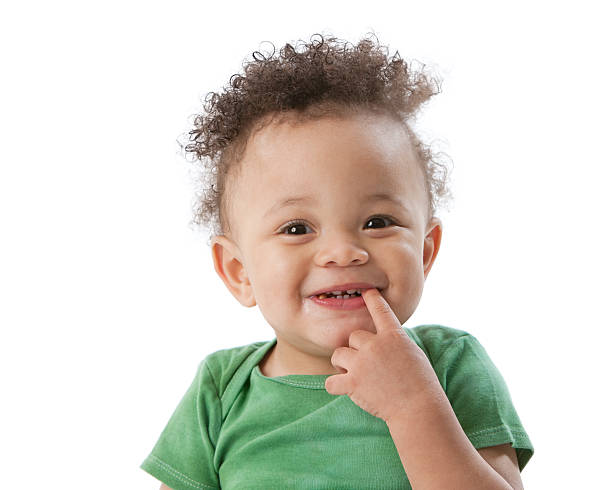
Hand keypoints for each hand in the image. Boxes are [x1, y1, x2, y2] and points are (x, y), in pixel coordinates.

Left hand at [324, 288, 445, 423]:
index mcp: (393, 336)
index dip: (372, 299)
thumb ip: (395, 342)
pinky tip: (342, 388)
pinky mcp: (353, 383)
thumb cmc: (421, 384)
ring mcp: (362, 363)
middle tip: (365, 364)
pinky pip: (331, 381)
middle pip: (353, 336)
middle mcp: (375, 345)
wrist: (418, 409)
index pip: (380, 310)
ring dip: (342, 363)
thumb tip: (384, 337)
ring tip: (353, 374)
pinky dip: (335, 385)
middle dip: (356, 349)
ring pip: (338, 354)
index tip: (367, 292)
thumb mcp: (413, 353)